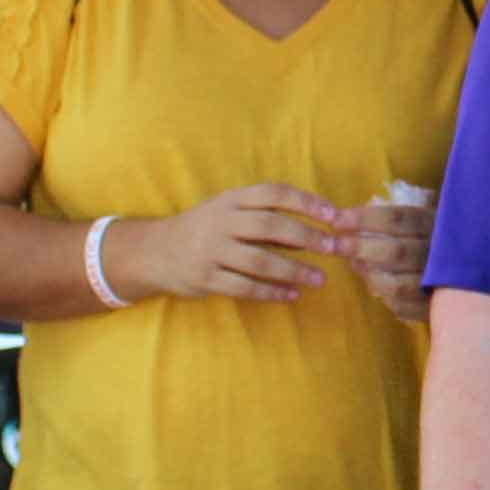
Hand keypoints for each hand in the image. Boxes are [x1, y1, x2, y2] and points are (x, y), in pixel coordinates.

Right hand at [129, 184, 344, 304]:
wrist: (155, 251)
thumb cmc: (205, 229)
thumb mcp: (230, 212)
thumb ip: (266, 218)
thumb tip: (315, 229)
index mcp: (231, 199)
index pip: (273, 193)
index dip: (306, 202)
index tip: (334, 215)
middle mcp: (221, 221)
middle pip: (270, 225)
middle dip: (306, 236)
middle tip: (332, 248)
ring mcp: (211, 250)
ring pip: (259, 261)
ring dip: (294, 271)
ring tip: (319, 279)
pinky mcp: (205, 278)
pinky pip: (244, 287)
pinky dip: (271, 292)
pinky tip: (291, 296)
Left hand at [344, 189, 438, 314]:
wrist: (481, 280)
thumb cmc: (446, 241)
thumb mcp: (432, 221)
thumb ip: (401, 221)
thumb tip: (352, 219)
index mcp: (440, 225)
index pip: (398, 218)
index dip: (364, 219)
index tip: (336, 219)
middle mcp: (443, 255)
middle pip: (397, 252)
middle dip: (360, 247)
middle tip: (335, 245)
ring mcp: (442, 285)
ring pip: (397, 285)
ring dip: (370, 275)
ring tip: (354, 264)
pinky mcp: (437, 309)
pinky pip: (403, 307)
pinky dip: (385, 296)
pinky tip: (376, 285)